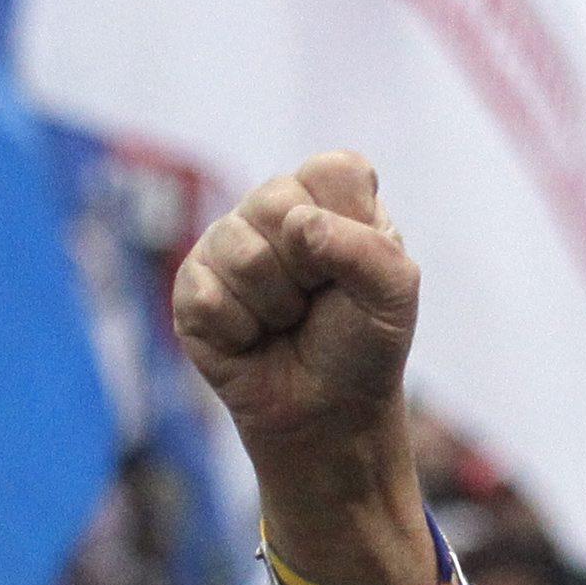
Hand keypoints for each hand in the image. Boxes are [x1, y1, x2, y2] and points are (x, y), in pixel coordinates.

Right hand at [172, 154, 431, 584]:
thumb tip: (298, 224)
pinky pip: (208, 297)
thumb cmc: (362, 347)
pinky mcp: (191, 287)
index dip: (349, 223)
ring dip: (276, 306)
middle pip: (278, 203)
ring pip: (242, 254)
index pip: (334, 170)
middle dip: (310, 271)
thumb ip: (366, 248)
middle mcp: (274, 208)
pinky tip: (252, 339)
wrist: (327, 414)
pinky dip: (242, 332)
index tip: (355, 270)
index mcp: (330, 197)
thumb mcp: (394, 296)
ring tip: (285, 321)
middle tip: (316, 301)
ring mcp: (226, 244)